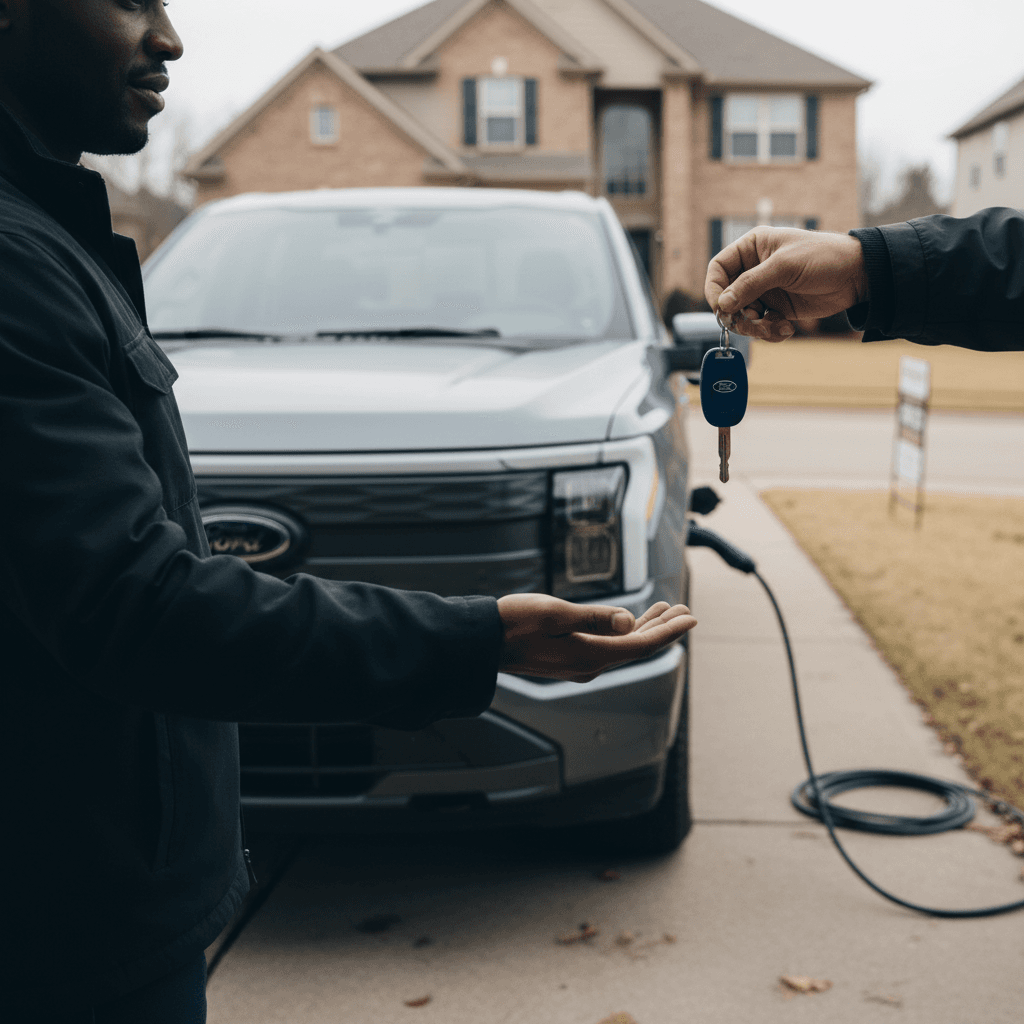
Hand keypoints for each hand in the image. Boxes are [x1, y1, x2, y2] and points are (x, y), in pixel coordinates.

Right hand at [496, 594, 695, 681]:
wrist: (483, 641)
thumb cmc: (513, 623)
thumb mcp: (555, 613)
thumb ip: (594, 617)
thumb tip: (627, 621)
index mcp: (589, 656)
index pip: (640, 644)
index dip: (669, 631)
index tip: (691, 618)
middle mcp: (589, 665)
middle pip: (636, 647)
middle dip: (663, 629)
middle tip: (685, 611)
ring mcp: (579, 663)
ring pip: (623, 646)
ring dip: (645, 628)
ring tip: (665, 611)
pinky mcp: (569, 657)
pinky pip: (608, 647)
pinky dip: (624, 632)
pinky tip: (629, 621)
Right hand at [704, 227, 868, 341]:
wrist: (857, 275)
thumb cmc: (823, 257)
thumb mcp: (784, 266)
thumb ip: (750, 284)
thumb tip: (722, 304)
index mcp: (752, 249)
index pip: (718, 268)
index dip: (714, 289)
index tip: (721, 307)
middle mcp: (754, 270)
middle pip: (727, 298)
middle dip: (737, 314)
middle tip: (751, 322)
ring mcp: (765, 291)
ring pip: (742, 316)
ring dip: (754, 328)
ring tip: (773, 328)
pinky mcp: (777, 310)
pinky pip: (760, 326)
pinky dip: (769, 333)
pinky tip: (786, 329)